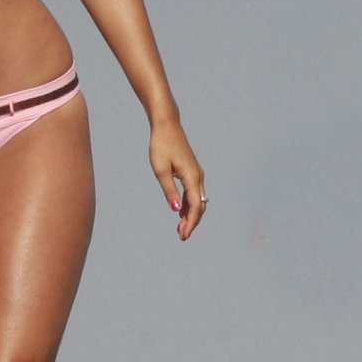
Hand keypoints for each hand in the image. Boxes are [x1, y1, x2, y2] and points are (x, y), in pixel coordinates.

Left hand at [149, 120, 206, 241]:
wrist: (167, 126)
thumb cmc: (161, 146)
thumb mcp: (160, 170)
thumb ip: (169, 191)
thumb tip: (176, 210)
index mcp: (192, 177)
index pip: (195, 206)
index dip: (190, 222)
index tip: (183, 235)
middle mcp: (198, 176)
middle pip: (200, 205)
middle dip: (192, 222)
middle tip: (181, 236)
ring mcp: (196, 174)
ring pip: (198, 200)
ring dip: (191, 214)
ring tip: (180, 229)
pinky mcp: (192, 171)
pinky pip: (194, 192)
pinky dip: (189, 204)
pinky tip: (180, 212)